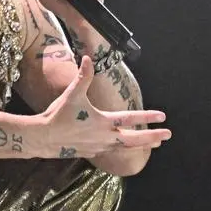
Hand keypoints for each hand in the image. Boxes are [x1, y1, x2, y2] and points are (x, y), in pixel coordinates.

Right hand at [37, 56, 169, 159]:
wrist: (43, 138)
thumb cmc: (58, 115)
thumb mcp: (72, 94)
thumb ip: (83, 76)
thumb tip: (88, 58)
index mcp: (103, 122)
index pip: (130, 119)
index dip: (148, 117)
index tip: (163, 117)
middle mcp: (105, 137)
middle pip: (134, 140)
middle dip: (152, 137)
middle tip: (167, 136)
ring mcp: (99, 147)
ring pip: (125, 147)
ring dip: (140, 144)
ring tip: (154, 144)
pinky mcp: (91, 153)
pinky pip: (111, 151)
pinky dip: (122, 148)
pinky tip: (123, 146)